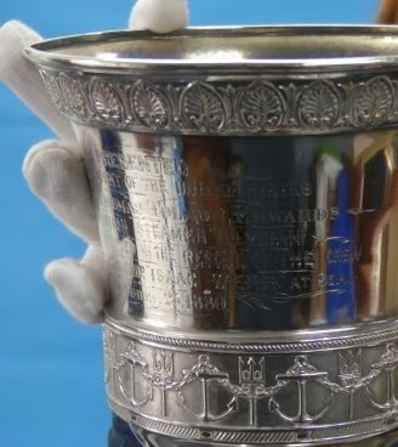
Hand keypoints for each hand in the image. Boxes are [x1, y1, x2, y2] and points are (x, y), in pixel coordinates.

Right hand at [0, 0, 188, 323]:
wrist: (210, 274)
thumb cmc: (200, 195)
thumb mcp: (201, 133)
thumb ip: (181, 73)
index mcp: (121, 136)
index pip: (76, 92)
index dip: (36, 64)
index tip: (14, 34)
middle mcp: (104, 178)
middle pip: (61, 137)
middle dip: (35, 98)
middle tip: (13, 51)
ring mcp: (106, 233)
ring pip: (71, 206)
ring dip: (57, 183)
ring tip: (46, 160)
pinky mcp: (117, 289)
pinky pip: (89, 293)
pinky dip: (79, 290)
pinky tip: (81, 285)